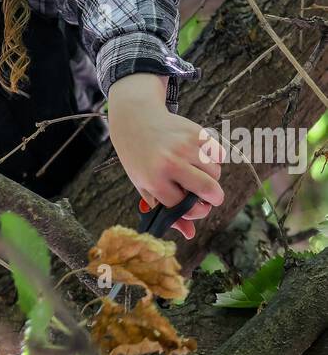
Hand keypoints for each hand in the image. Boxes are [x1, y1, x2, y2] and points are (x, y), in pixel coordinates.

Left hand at [107, 79, 224, 239]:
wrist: (135, 120)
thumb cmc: (141, 160)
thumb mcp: (145, 187)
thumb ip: (167, 211)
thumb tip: (191, 234)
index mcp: (154, 180)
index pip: (185, 206)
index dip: (193, 211)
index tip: (195, 209)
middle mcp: (171, 162)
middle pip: (208, 189)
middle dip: (215, 199)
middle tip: (212, 199)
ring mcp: (185, 146)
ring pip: (216, 172)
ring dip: (212, 178)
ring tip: (198, 174)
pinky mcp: (197, 132)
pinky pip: (219, 153)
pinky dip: (215, 160)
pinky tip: (200, 158)